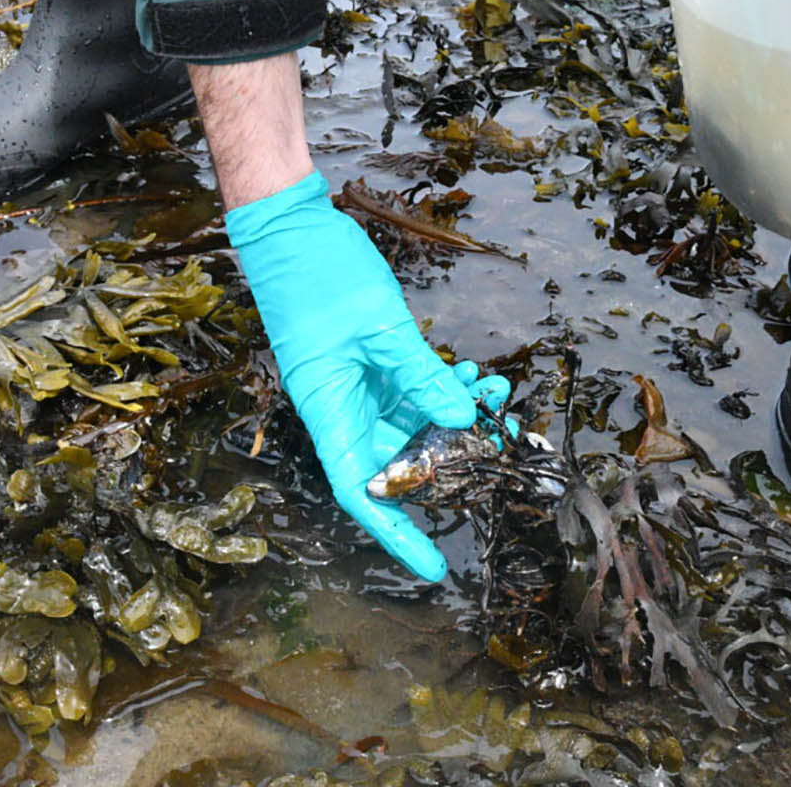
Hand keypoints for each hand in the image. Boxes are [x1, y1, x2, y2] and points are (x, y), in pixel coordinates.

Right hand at [226, 171, 506, 580]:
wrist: (289, 225)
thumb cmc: (318, 273)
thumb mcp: (380, 326)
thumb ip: (422, 375)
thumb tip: (465, 420)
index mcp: (329, 411)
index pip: (363, 491)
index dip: (396, 533)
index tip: (433, 566)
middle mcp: (341, 408)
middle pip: (398, 459)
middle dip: (452, 457)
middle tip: (501, 440)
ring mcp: (355, 386)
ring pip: (412, 422)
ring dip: (455, 413)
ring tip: (496, 389)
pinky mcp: (367, 363)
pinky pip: (410, 390)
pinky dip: (443, 385)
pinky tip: (473, 373)